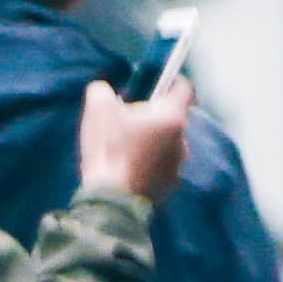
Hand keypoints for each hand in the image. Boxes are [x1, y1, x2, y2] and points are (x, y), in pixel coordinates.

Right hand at [77, 51, 192, 203]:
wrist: (112, 200)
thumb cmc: (108, 150)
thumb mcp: (98, 109)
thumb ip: (103, 90)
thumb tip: (103, 90)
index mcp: (172, 116)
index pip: (185, 88)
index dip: (171, 81)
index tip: (157, 83)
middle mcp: (182, 139)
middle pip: (172, 116)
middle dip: (153, 114)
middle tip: (127, 118)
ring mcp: (178, 164)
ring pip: (167, 142)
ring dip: (151, 139)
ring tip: (124, 147)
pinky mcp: (171, 185)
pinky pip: (161, 164)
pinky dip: (149, 162)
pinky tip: (127, 167)